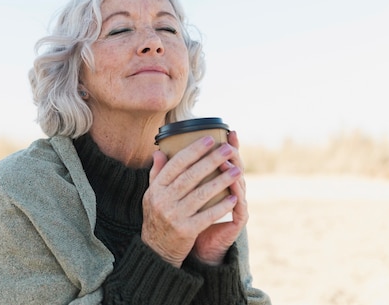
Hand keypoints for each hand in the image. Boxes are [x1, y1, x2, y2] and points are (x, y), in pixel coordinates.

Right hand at [141, 134, 242, 267]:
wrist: (156, 249)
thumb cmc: (158, 217)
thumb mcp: (152, 194)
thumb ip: (157, 173)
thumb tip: (159, 151)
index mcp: (156, 188)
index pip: (176, 164)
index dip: (194, 150)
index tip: (210, 139)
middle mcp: (163, 200)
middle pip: (191, 176)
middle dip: (211, 160)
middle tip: (228, 149)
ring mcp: (174, 216)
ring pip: (201, 194)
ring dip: (221, 181)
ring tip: (236, 170)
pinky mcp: (186, 230)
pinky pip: (207, 215)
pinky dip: (221, 206)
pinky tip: (234, 197)